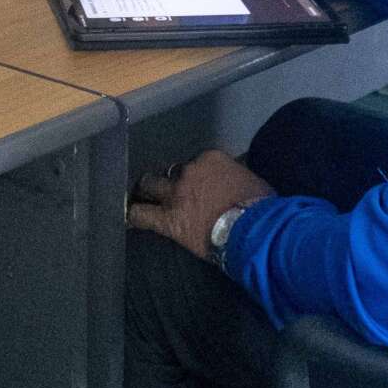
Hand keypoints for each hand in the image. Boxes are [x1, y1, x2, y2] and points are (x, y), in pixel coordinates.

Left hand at [127, 149, 274, 259]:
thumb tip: (233, 181)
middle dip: (169, 179)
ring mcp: (176, 194)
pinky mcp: (168, 219)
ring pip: (150, 185)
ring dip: (147, 190)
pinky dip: (133, 215)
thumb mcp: (251, 181)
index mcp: (211, 158)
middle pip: (171, 170)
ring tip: (142, 195)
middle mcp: (190, 170)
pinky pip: (142, 215)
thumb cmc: (260, 206)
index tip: (199, 184)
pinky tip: (127, 217)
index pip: (196, 162)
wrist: (253, 229)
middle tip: (169, 189)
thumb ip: (234, 176)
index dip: (196, 174)